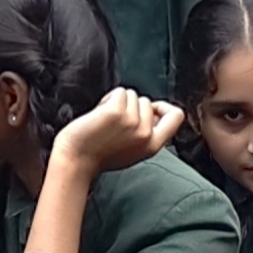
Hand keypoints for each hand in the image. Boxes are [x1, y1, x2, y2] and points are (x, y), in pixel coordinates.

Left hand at [48, 87, 182, 180]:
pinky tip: (99, 114)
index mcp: (153, 145)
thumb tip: (154, 111)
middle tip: (115, 122)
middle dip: (131, 106)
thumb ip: (147, 133)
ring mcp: (131, 121)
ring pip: (132, 95)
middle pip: (147, 101)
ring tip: (106, 120)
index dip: (163, 107)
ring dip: (118, 102)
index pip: (177, 116)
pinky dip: (108, 99)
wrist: (76, 160)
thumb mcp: (134, 151)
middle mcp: (145, 133)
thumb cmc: (99, 155)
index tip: (150, 109)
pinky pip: (118, 92)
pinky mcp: (116, 112)